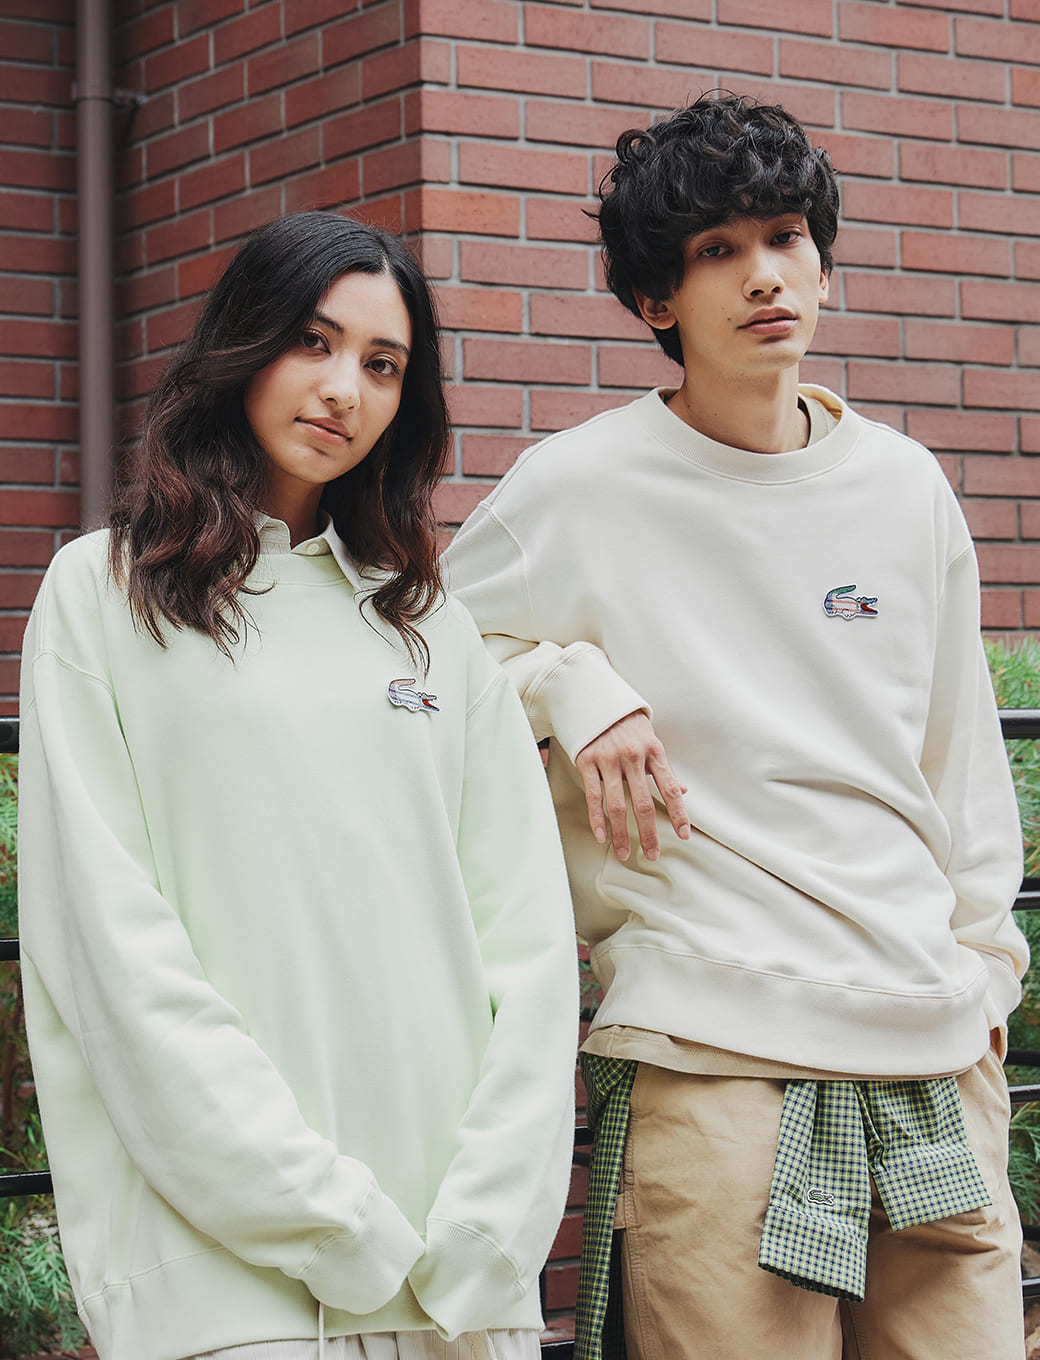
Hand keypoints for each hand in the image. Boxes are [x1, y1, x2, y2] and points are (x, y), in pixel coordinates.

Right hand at [575, 711, 689, 861]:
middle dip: (648, 833)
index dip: (678, 813)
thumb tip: (683, 791)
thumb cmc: (628, 725)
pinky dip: (597, 818)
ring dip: (621, 833)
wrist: (596, 698)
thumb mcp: (651, 741)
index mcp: (653, 751)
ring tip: (626, 853)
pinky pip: (593, 795)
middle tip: (653, 854)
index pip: (670, 788)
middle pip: (643, 803)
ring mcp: (608, 759)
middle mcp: (632, 756)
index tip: (683, 835)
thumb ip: (664, 769)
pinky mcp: (587, 760)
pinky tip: (602, 836)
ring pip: (617, 804)